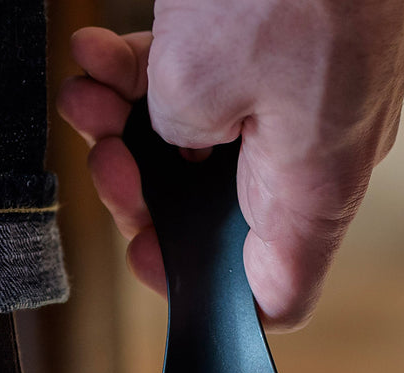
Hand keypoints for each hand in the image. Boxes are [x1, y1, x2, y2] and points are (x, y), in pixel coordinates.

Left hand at [57, 1, 403, 329]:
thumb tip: (177, 135)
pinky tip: (99, 51)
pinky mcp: (290, 46)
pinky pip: (215, 78)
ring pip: (204, 142)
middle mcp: (317, 152)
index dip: (208, 295)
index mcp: (312, 189)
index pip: (276, 294)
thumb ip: (175, 140)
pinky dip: (152, 69)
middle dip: (144, 185)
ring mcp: (306, 97)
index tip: (150, 255)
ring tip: (86, 93)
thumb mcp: (195, 86)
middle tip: (102, 160)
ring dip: (133, 123)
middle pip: (216, 212)